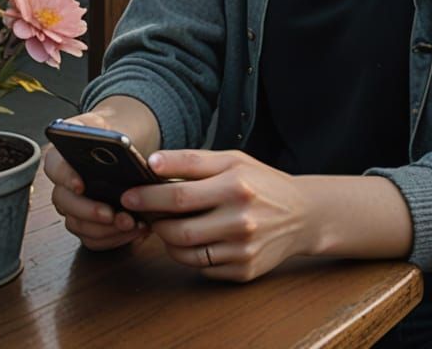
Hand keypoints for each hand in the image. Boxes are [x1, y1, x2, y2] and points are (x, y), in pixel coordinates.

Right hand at [44, 111, 152, 252]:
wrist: (123, 146)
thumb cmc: (112, 134)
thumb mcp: (108, 124)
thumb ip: (107, 133)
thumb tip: (116, 144)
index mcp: (63, 156)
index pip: (54, 167)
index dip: (65, 177)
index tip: (81, 184)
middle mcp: (63, 185)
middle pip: (64, 204)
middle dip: (89, 211)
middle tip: (111, 214)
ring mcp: (74, 208)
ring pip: (78, 226)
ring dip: (104, 229)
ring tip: (131, 223)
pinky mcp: (88, 225)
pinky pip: (93, 239)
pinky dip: (114, 238)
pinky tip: (135, 230)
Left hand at [120, 148, 312, 281]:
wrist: (302, 214)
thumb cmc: (261, 182)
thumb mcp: (232, 160)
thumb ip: (192, 160)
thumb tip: (152, 162)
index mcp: (236, 185)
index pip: (179, 195)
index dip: (148, 197)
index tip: (128, 194)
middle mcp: (240, 219)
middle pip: (178, 229)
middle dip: (154, 221)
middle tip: (145, 213)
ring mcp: (242, 249)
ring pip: (185, 252)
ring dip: (168, 240)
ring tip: (168, 225)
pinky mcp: (244, 271)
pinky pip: (202, 267)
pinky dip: (189, 254)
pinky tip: (195, 239)